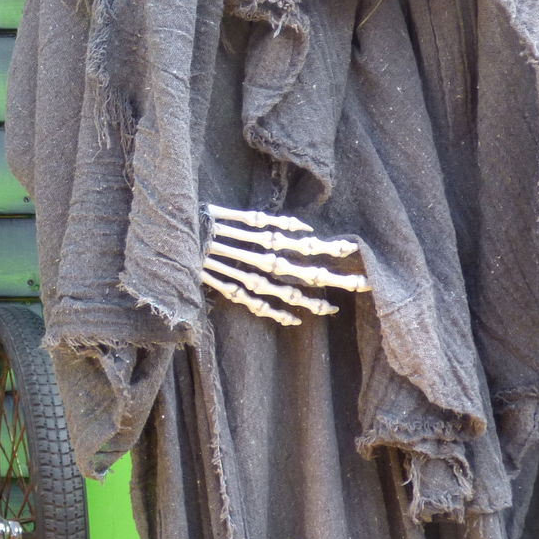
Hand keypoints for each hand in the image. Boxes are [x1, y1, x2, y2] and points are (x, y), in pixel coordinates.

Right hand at [201, 204, 369, 326]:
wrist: (175, 238)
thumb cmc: (208, 222)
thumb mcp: (241, 217)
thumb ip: (269, 222)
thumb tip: (303, 228)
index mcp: (265, 239)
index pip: (307, 244)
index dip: (331, 247)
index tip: (355, 249)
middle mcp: (261, 259)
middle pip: (305, 270)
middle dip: (335, 277)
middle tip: (364, 284)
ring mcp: (247, 277)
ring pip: (286, 293)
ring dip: (310, 301)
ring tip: (331, 308)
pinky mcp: (232, 290)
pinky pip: (259, 306)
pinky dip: (278, 313)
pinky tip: (294, 321)